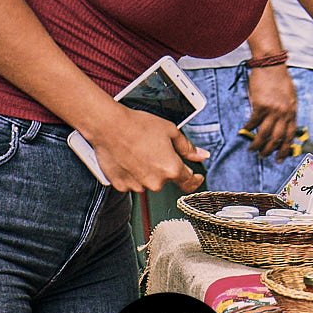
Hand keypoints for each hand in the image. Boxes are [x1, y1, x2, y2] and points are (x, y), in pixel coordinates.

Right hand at [89, 105, 208, 193]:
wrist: (110, 127)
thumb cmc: (139, 126)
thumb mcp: (171, 131)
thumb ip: (188, 148)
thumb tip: (202, 155)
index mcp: (171, 169)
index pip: (189, 182)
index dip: (195, 180)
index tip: (197, 177)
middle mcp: (155, 182)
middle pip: (166, 179)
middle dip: (164, 167)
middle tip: (154, 150)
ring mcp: (137, 186)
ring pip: (148, 181)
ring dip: (148, 171)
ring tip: (139, 152)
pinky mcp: (121, 186)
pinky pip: (132, 183)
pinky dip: (133, 174)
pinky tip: (129, 159)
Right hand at [246, 65, 298, 157]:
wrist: (271, 66)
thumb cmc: (281, 80)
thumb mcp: (290, 97)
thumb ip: (288, 111)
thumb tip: (285, 126)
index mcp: (292, 111)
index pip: (290, 135)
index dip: (285, 148)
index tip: (280, 158)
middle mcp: (283, 113)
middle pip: (277, 138)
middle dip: (269, 150)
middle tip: (263, 156)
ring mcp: (272, 110)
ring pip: (264, 134)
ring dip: (257, 144)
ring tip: (252, 149)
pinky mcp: (260, 106)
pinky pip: (253, 122)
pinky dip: (248, 129)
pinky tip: (244, 131)